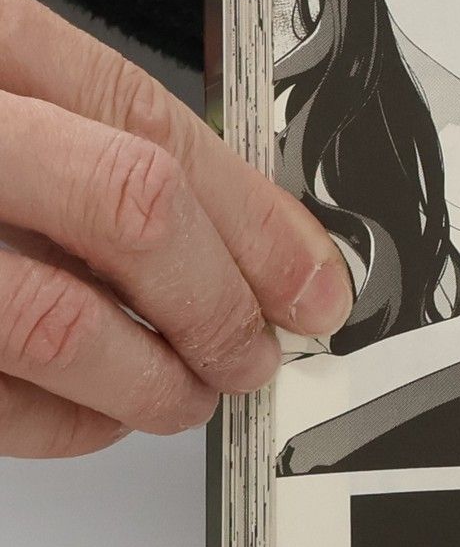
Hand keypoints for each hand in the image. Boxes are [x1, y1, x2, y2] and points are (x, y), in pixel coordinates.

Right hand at [0, 0, 351, 457]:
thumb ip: (90, 138)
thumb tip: (252, 236)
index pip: (151, 122)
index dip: (258, 218)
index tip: (313, 282)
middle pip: (132, 211)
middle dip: (221, 299)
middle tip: (256, 347)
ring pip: (59, 323)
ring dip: (154, 378)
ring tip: (188, 388)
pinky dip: (65, 424)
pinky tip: (95, 414)